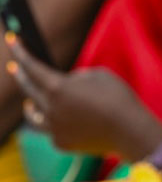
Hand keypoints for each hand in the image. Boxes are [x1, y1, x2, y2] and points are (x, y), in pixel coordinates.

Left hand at [5, 33, 155, 156]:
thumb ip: (77, 77)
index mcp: (58, 88)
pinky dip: (56, 122)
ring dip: (32, 105)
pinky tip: (65, 121)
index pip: (33, 67)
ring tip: (30, 103)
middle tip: (14, 67)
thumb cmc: (118, 97)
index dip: (21, 52)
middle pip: (28, 90)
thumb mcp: (99, 75)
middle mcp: (50, 109)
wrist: (129, 130)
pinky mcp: (61, 142)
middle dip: (21, 76)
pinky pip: (52, 129)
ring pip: (35, 115)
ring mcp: (53, 128)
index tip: (11, 39)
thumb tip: (67, 85)